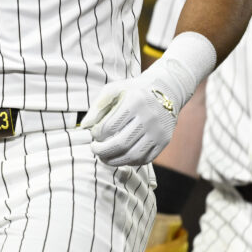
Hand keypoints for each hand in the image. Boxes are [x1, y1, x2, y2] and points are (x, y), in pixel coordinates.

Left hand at [83, 32, 212, 166]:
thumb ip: (98, 107)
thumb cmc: (133, 90)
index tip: (93, 134)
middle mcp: (149, 117)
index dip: (97, 134)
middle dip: (103, 151)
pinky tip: (120, 157)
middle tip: (94, 149)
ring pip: (134, 155)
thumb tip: (85, 126)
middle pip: (121, 143)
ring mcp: (158, 131)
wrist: (166, 90)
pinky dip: (130, 162)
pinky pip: (146, 158)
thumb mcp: (113, 90)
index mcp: (134, 102)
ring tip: (104, 158)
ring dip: (115, 160)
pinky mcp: (164, 141)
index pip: (110, 126)